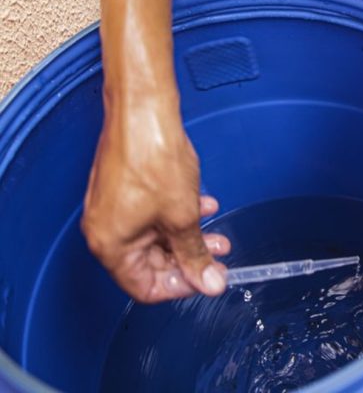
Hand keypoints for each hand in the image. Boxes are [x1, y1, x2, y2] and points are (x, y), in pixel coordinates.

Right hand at [81, 98, 229, 301]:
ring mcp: (114, 208)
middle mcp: (105, 230)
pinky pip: (153, 214)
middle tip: (219, 255)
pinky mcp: (125, 190)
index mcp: (110, 246)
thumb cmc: (153, 159)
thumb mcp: (183, 217)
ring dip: (189, 236)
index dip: (180, 286)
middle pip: (151, 262)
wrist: (143, 113)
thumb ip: (195, 254)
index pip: (144, 287)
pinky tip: (202, 204)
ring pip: (156, 237)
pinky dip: (178, 214)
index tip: (206, 278)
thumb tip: (208, 283)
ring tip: (217, 232)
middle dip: (189, 259)